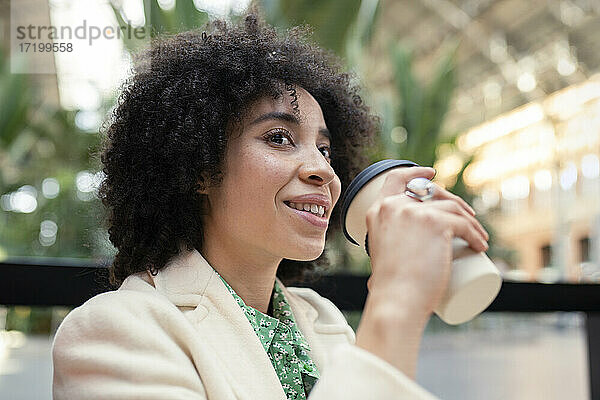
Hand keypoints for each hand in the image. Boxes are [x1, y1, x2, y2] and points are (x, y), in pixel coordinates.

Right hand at [364, 166, 488, 317]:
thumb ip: (378, 268)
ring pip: (453, 207)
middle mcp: (395, 206)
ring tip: (478, 237)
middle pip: (430, 191)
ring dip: (470, 220)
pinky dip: (476, 235)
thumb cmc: (388, 290)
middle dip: (453, 200)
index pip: (397, 179)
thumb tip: (376, 282)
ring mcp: (415, 212)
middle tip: (466, 219)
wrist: (396, 301)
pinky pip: (464, 224)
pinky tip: (480, 245)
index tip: (432, 174)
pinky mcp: (437, 222)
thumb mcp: (378, 260)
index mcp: (378, 211)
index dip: (416, 173)